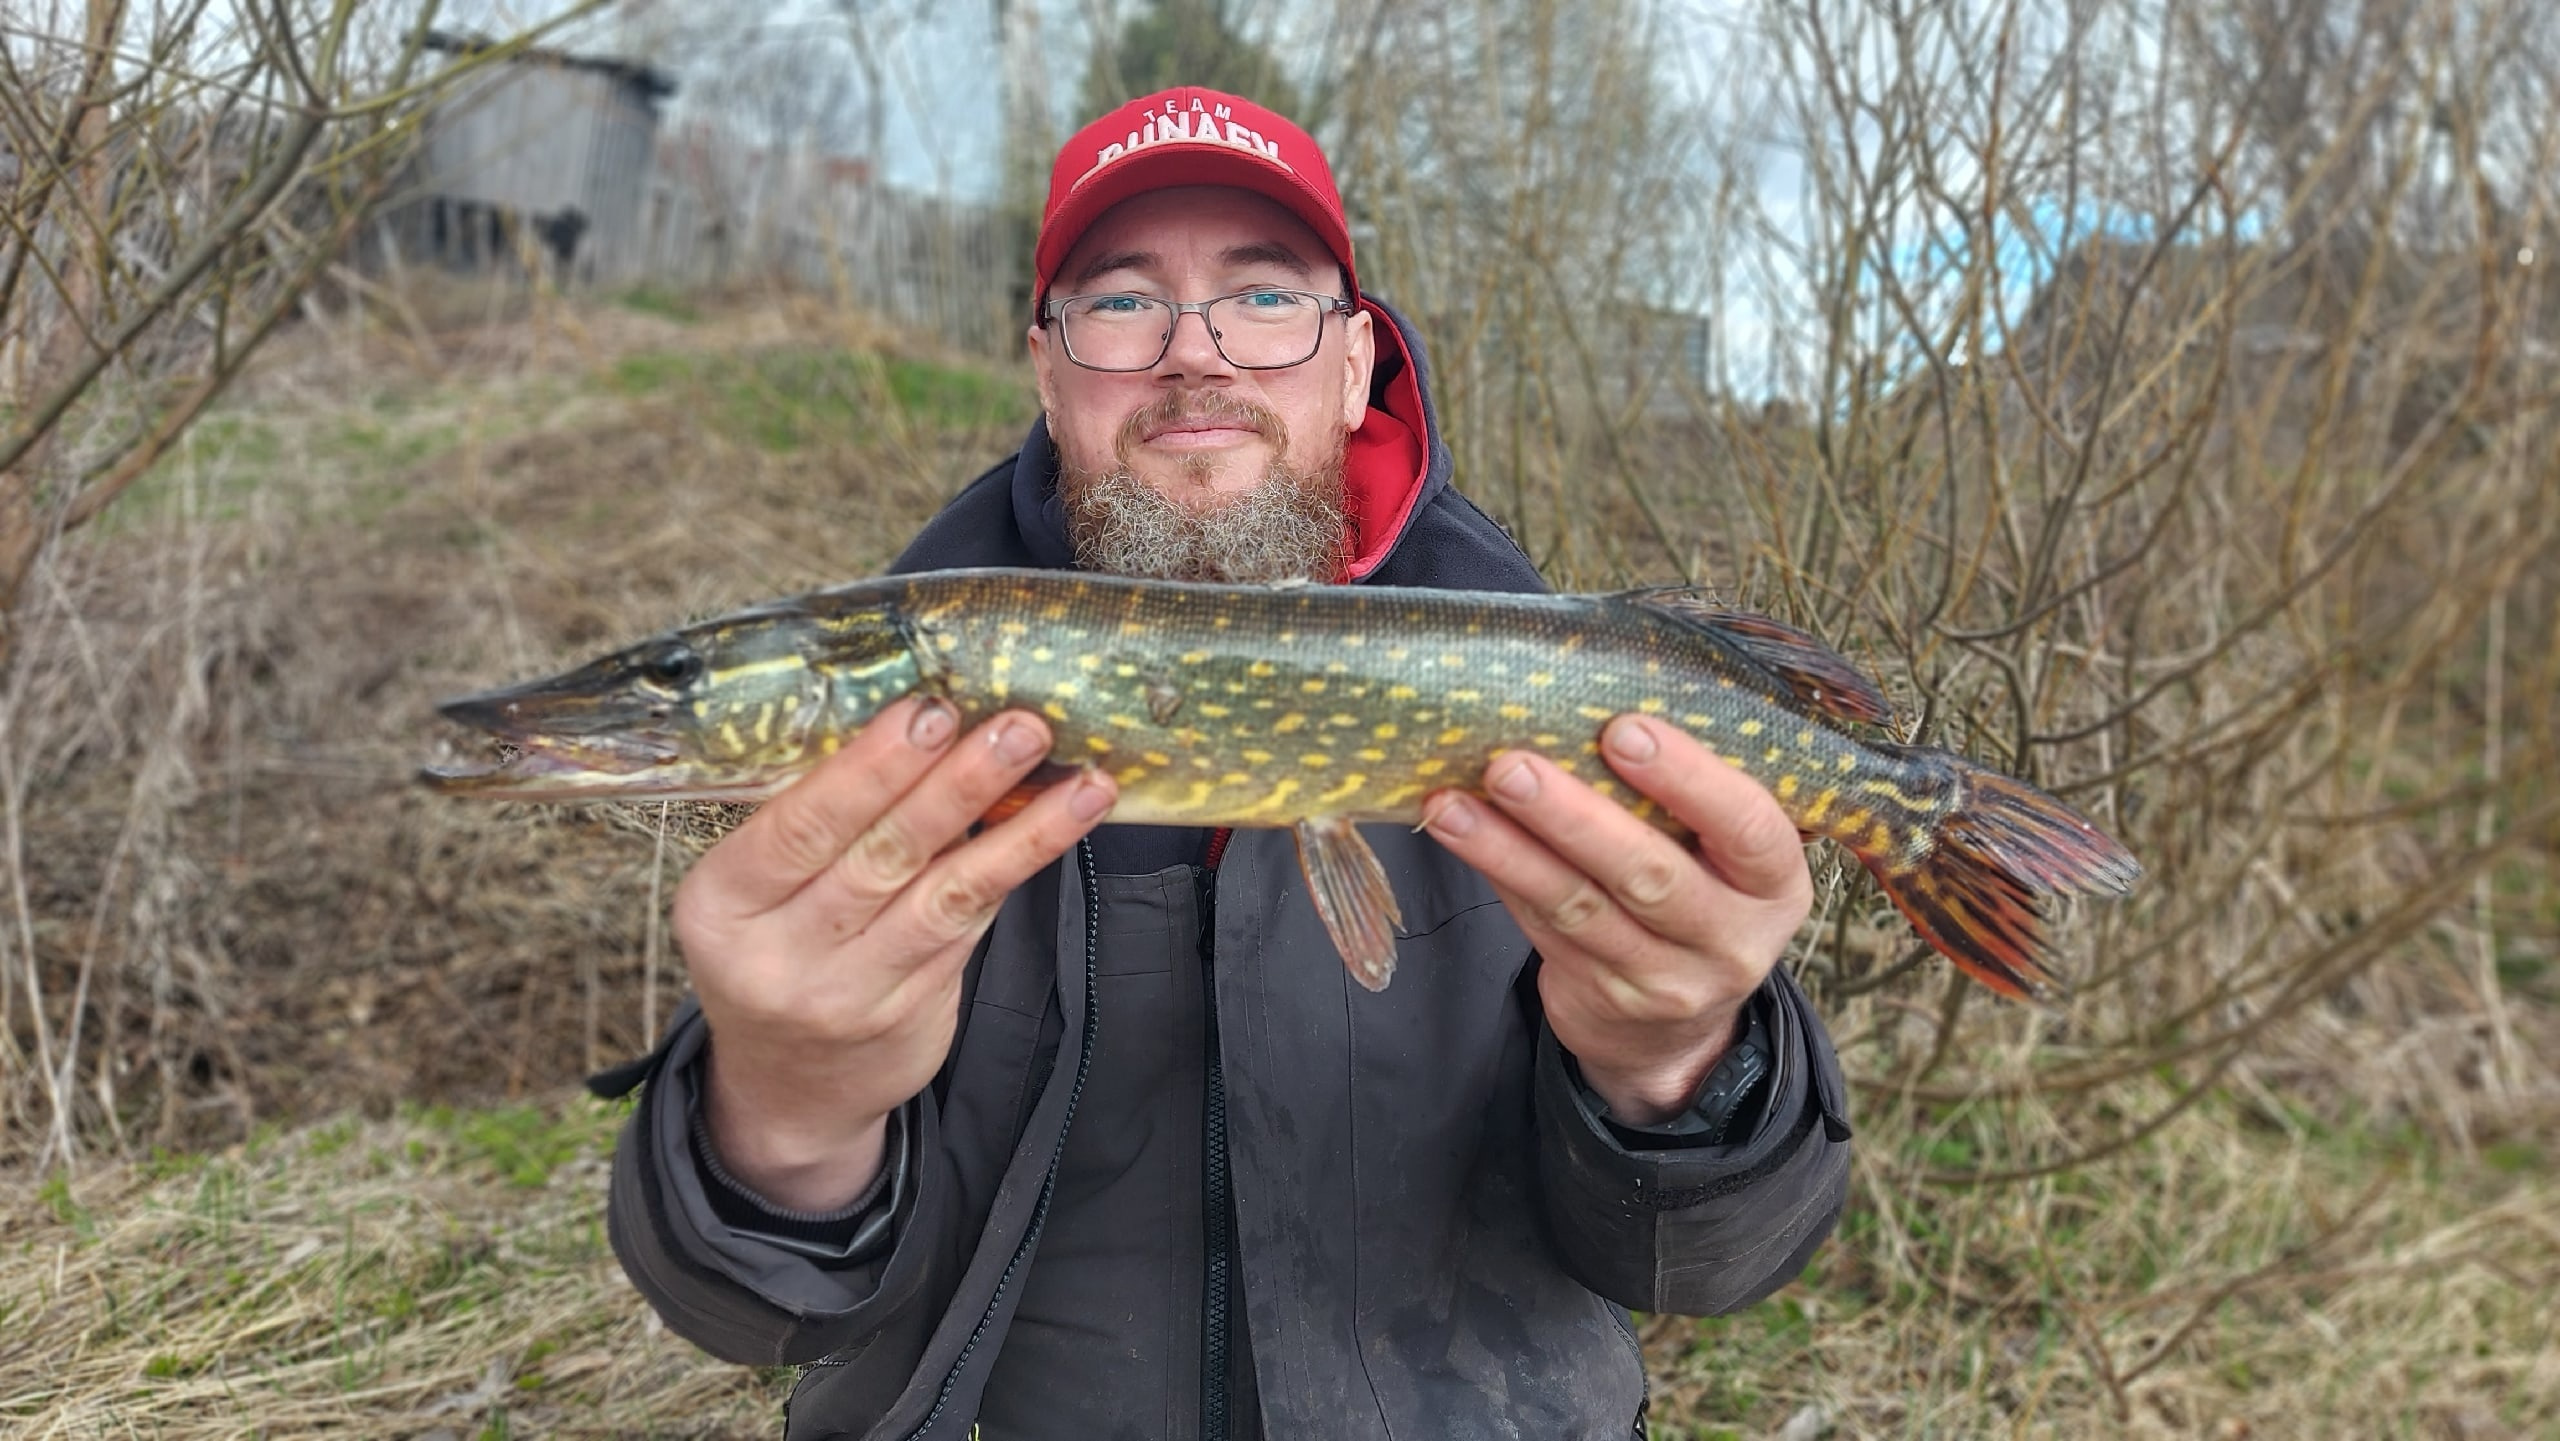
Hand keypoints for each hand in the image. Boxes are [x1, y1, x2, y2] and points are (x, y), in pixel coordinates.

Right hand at [673, 698, 1115, 1211]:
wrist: (788, 1090)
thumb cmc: (778, 947)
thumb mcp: (760, 890)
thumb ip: (825, 821)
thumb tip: (931, 726)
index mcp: (722, 903)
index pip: (799, 825)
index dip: (871, 768)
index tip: (931, 711)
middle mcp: (779, 955)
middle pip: (880, 856)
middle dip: (958, 784)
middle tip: (1020, 727)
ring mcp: (847, 995)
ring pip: (944, 897)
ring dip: (1020, 833)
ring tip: (1080, 783)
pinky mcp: (910, 1016)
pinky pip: (968, 928)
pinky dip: (1015, 871)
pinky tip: (1061, 827)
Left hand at [1420, 715, 1811, 1124]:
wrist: (1674, 1027)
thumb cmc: (1698, 892)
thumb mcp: (1724, 854)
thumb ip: (1686, 797)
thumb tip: (1588, 702)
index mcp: (1774, 883)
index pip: (1747, 827)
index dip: (1688, 778)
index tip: (1623, 728)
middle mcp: (1731, 939)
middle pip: (1649, 875)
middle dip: (1573, 816)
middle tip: (1510, 766)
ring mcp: (1666, 981)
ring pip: (1579, 907)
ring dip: (1507, 850)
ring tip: (1450, 804)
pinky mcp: (1604, 999)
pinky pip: (1543, 928)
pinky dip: (1500, 876)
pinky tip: (1460, 835)